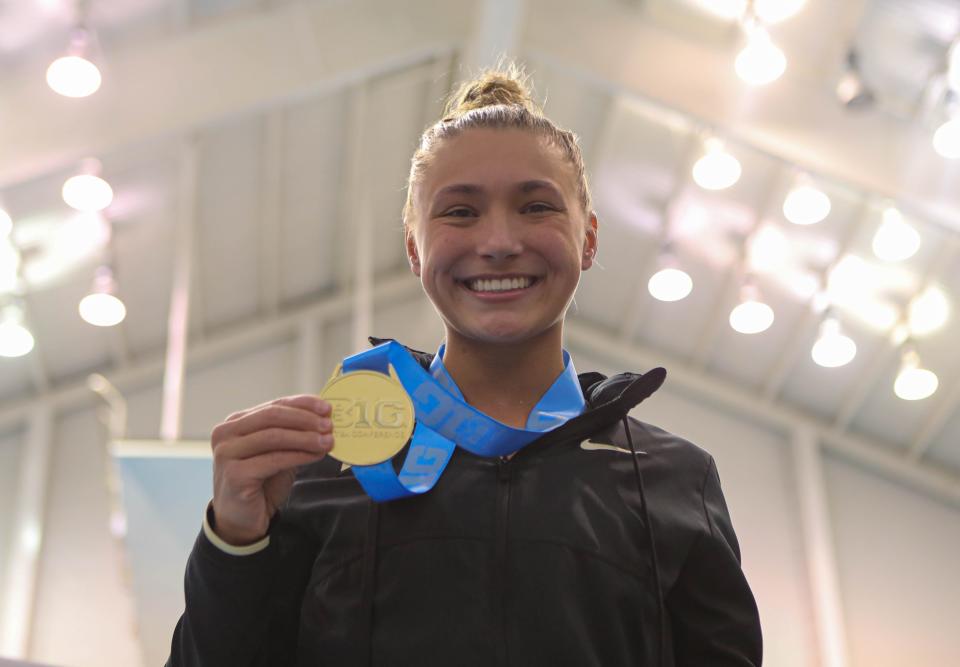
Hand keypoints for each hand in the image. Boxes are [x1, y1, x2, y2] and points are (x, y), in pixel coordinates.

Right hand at [210, 395, 332, 545]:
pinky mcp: (234, 474)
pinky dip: (299, 455)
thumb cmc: (261, 483)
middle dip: (305, 419)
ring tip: (328, 441)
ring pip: (274, 436)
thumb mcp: (277, 452)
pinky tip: (316, 455)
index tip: (326, 408)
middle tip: (329, 425)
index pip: (274, 405)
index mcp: (236, 422)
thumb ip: (291, 434)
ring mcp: (227, 453)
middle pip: (272, 416)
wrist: (241, 519)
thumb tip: (324, 418)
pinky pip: (274, 459)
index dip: (302, 404)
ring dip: (305, 438)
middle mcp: (226, 433)